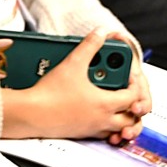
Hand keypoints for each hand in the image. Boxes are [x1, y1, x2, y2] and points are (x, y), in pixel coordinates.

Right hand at [0, 31, 148, 140]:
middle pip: (130, 116)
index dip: (134, 85)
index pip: (133, 97)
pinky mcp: (81, 133)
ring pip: (118, 127)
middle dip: (132, 102)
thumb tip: (100, 33)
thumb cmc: (51, 94)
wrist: (32, 114)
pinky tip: (95, 109)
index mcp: (105, 103)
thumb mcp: (73, 62)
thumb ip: (90, 45)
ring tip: (113, 99)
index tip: (128, 75)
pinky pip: (103, 133)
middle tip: (124, 88)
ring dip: (121, 115)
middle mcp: (102, 119)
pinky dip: (106, 124)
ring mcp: (92, 128)